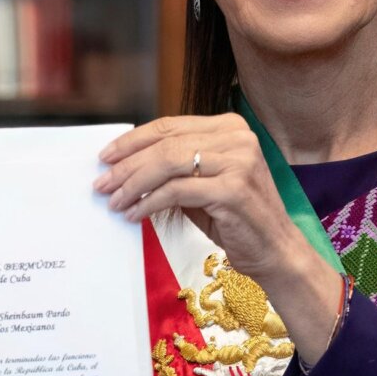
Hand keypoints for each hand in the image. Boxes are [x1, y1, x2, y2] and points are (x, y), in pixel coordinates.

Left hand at [95, 112, 292, 270]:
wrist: (276, 250)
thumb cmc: (235, 217)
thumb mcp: (202, 183)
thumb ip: (174, 167)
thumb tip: (125, 165)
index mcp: (230, 127)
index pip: (169, 126)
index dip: (133, 140)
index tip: (106, 156)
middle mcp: (237, 138)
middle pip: (165, 143)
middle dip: (127, 164)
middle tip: (101, 182)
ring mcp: (238, 162)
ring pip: (167, 163)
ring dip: (133, 184)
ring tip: (114, 200)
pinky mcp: (233, 190)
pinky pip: (176, 191)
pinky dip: (149, 203)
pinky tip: (134, 214)